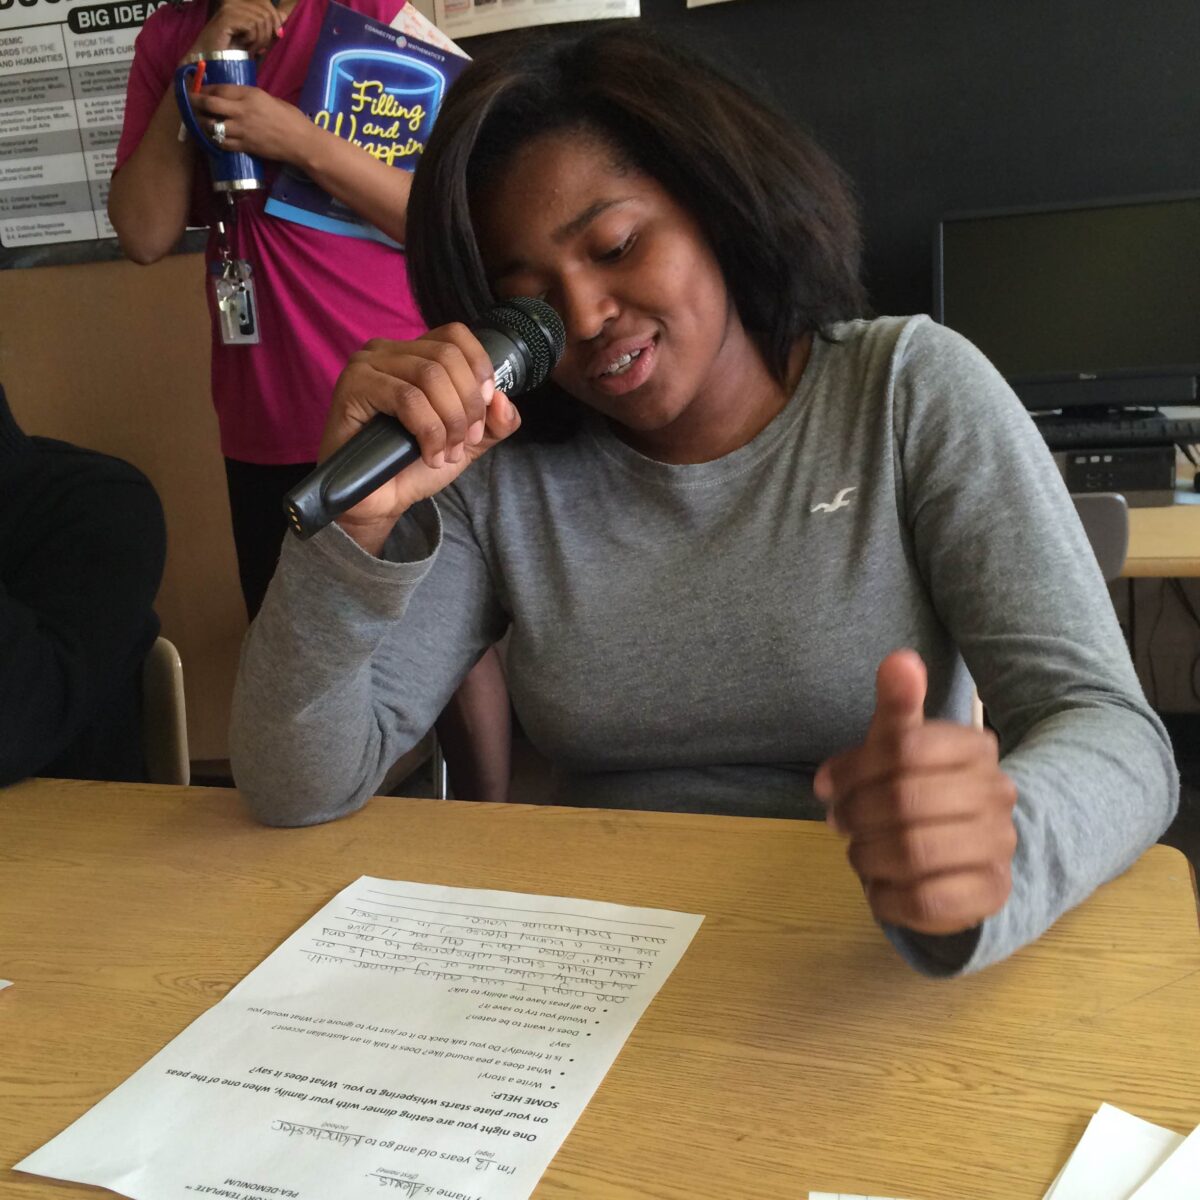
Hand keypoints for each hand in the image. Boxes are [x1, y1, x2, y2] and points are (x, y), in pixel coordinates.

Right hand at [186, 0, 281, 58]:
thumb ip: (268, 25)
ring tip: (251, 49)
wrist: (212, 61)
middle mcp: (234, 2)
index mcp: (240, 4)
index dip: (276, 20)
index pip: (267, 4)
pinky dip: (252, 40)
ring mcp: (230, 8)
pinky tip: (244, 46)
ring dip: (260, 39)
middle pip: (266, 12)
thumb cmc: (232, 52)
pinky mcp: (227, 17)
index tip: (277, 35)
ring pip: (261, 19)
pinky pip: (252, 26)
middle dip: (268, 34)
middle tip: (260, 48)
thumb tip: (284, 15)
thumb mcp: (255, 37)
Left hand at [191, 85, 312, 163]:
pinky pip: (222, 143)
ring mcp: (242, 130)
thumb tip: (234, 97)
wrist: (300, 142)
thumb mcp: (269, 98)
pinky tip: (211, 137)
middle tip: (189, 104)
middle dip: (195, 104)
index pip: (219, 89)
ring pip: (211, 126)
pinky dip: (213, 140)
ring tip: (198, 122)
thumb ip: (249, 97)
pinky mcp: (245, 146)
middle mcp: (242, 111)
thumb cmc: (290, 118)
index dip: (204, 89)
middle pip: (209, 105)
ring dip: (202, 124)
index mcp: (249, 95)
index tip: (198, 90)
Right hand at [319, 326, 521, 552]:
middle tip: (465, 442)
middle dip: (467, 405)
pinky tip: (430, 455)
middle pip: (447, 356)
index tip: (484, 408)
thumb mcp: (468, 441)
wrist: (380, 501)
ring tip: (447, 453)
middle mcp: (387, 350)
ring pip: (429, 376)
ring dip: (450, 421)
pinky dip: (429, 431)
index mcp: (414, 353)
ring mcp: (367, 365)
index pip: (455, 335)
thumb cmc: (415, 465)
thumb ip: (495, 421)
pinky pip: (407, 398)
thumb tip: (503, 400)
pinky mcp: (353, 386)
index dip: (479, 368)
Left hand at [814, 650, 1017, 935]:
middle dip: (857, 814)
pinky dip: (889, 896)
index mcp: (974, 746)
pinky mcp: (992, 894)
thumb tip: (900, 659)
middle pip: (904, 800)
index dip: (855, 769)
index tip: (833, 784)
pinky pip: (928, 901)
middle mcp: (997, 792)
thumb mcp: (898, 745)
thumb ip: (896, 705)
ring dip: (869, 855)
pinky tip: (880, 886)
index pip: (904, 748)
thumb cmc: (915, 787)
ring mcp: (1000, 845)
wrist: (964, 851)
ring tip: (860, 852)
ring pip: (915, 852)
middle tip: (840, 821)